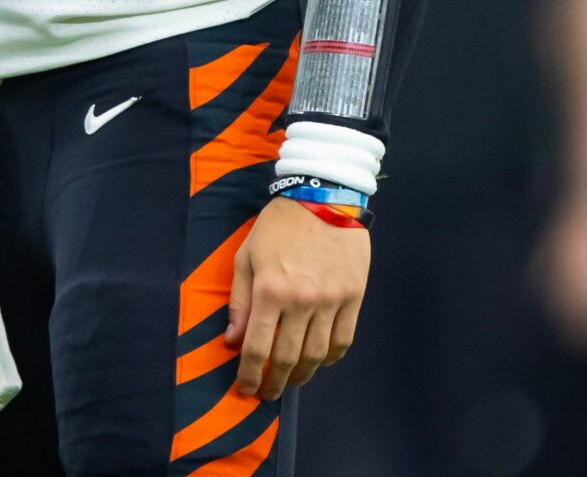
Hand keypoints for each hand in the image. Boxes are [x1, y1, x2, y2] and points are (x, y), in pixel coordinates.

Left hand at [225, 196, 368, 401]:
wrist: (324, 194)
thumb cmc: (279, 224)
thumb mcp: (247, 255)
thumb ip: (240, 300)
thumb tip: (233, 339)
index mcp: (270, 290)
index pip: (257, 348)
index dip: (249, 375)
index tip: (246, 388)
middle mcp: (301, 301)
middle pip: (287, 358)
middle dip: (274, 382)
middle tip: (268, 392)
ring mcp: (331, 300)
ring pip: (317, 355)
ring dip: (302, 375)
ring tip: (291, 381)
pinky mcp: (354, 296)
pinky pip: (343, 340)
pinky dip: (331, 357)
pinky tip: (320, 361)